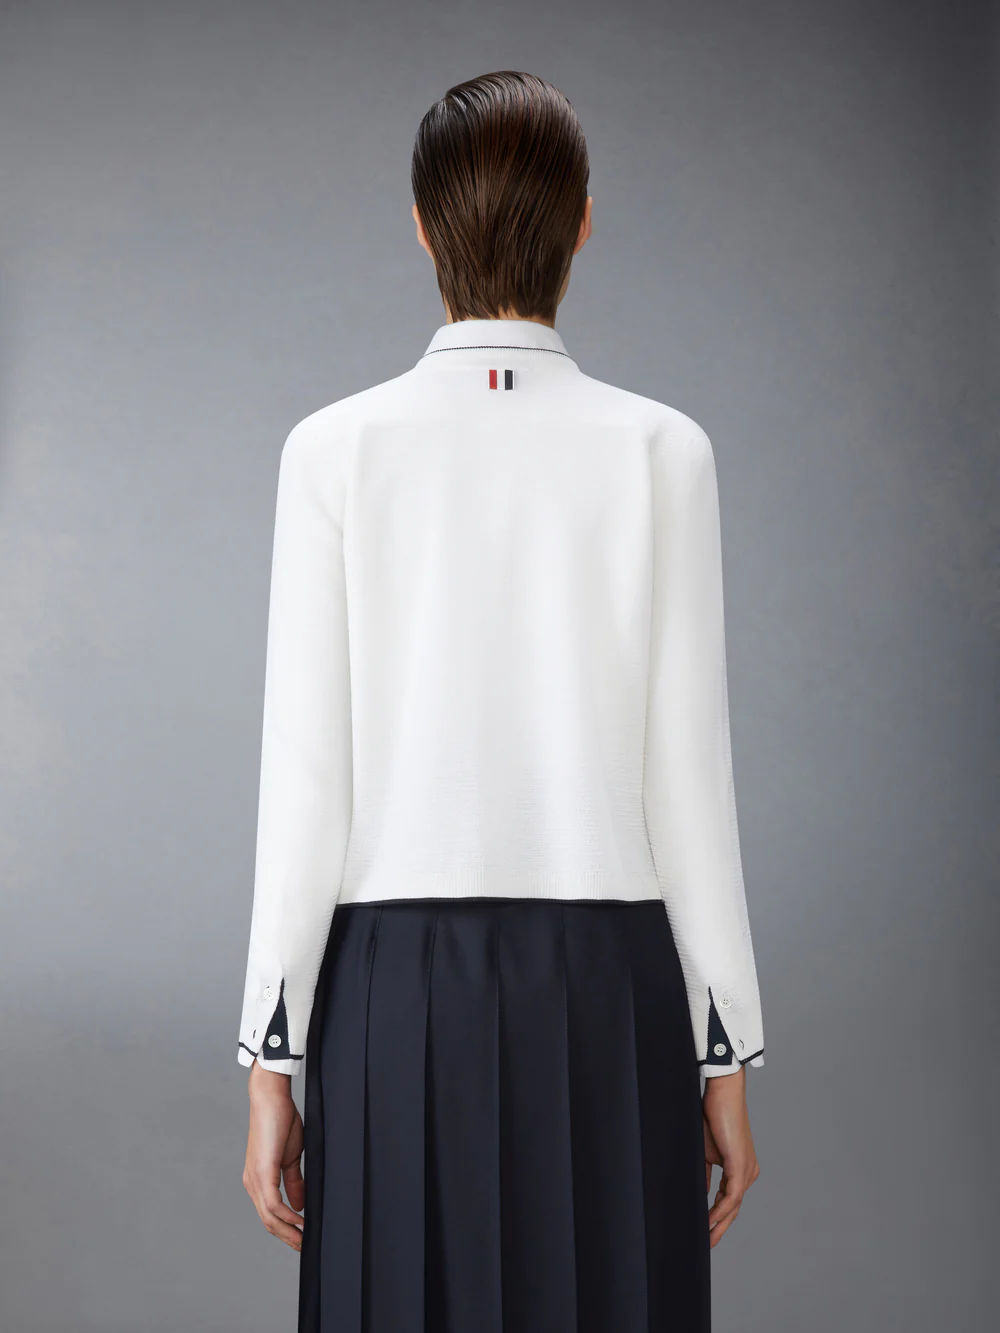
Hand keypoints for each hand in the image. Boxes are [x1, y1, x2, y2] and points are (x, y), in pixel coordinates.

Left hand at [242, 1064, 304, 1250]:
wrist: (272, 1098)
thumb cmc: (281, 1121)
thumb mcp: (290, 1156)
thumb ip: (293, 1181)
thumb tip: (299, 1205)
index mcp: (257, 1179)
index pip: (269, 1214)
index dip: (285, 1229)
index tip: (302, 1238)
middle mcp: (252, 1183)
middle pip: (267, 1221)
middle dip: (287, 1237)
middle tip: (304, 1247)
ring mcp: (255, 1179)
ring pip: (269, 1218)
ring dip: (288, 1231)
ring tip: (305, 1239)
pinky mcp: (262, 1172)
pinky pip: (273, 1205)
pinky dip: (288, 1217)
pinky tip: (301, 1222)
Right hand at [701, 1066, 759, 1246]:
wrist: (722, 1093)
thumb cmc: (713, 1116)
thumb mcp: (706, 1151)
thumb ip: (706, 1174)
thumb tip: (703, 1194)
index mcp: (741, 1168)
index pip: (730, 1199)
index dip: (718, 1216)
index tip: (705, 1229)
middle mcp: (749, 1172)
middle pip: (735, 1207)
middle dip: (721, 1227)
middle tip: (708, 1243)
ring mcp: (747, 1169)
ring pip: (734, 1205)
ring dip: (719, 1222)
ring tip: (707, 1237)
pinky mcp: (740, 1164)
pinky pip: (731, 1195)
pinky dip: (720, 1209)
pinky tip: (709, 1220)